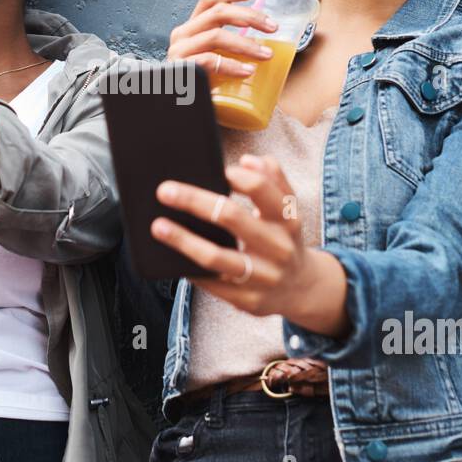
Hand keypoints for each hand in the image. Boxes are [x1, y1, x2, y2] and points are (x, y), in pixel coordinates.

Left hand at [150, 154, 350, 337]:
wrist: (302, 289)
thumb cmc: (283, 239)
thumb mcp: (287, 209)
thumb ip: (273, 178)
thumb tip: (247, 160)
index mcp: (287, 219)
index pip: (261, 188)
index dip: (236, 176)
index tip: (213, 169)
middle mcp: (278, 248)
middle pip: (232, 217)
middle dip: (195, 201)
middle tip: (165, 191)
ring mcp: (263, 277)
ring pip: (217, 257)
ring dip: (183, 240)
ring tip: (159, 226)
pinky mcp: (248, 300)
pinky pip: (211, 283)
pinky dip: (189, 269)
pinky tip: (171, 257)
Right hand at [167, 0, 281, 78]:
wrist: (181, 110)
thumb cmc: (202, 84)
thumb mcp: (216, 59)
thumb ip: (230, 48)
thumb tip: (267, 43)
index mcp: (191, 28)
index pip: (208, 1)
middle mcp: (182, 35)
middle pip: (217, 12)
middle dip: (249, 16)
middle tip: (272, 27)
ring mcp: (179, 51)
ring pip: (216, 35)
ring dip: (246, 44)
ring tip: (266, 54)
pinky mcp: (182, 69)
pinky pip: (210, 61)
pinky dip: (232, 65)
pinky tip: (247, 71)